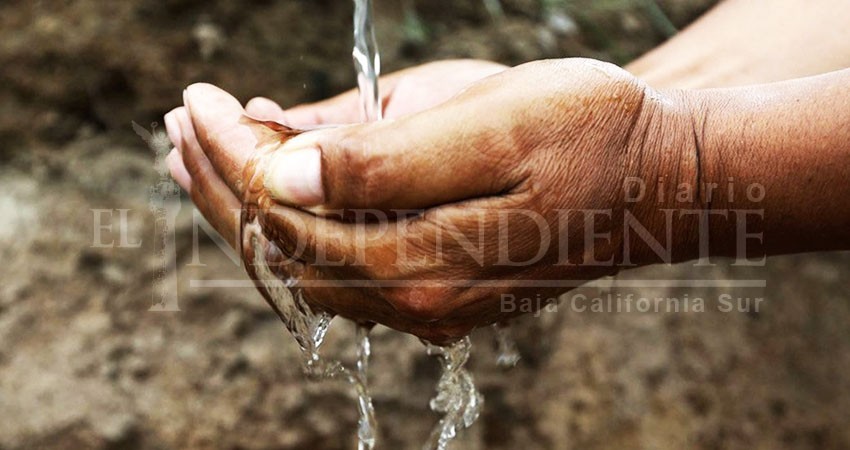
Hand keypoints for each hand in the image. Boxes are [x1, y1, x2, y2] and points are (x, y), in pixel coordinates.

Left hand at [166, 58, 697, 342]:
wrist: (660, 182)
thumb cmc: (590, 134)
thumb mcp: (494, 122)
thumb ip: (388, 158)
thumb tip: (284, 168)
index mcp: (425, 261)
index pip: (290, 211)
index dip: (234, 153)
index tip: (200, 102)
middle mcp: (417, 301)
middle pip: (284, 248)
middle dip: (221, 184)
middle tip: (179, 128)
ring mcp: (428, 306)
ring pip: (305, 266)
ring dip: (247, 211)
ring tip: (200, 161)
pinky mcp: (440, 294)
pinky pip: (340, 270)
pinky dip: (293, 229)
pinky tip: (274, 195)